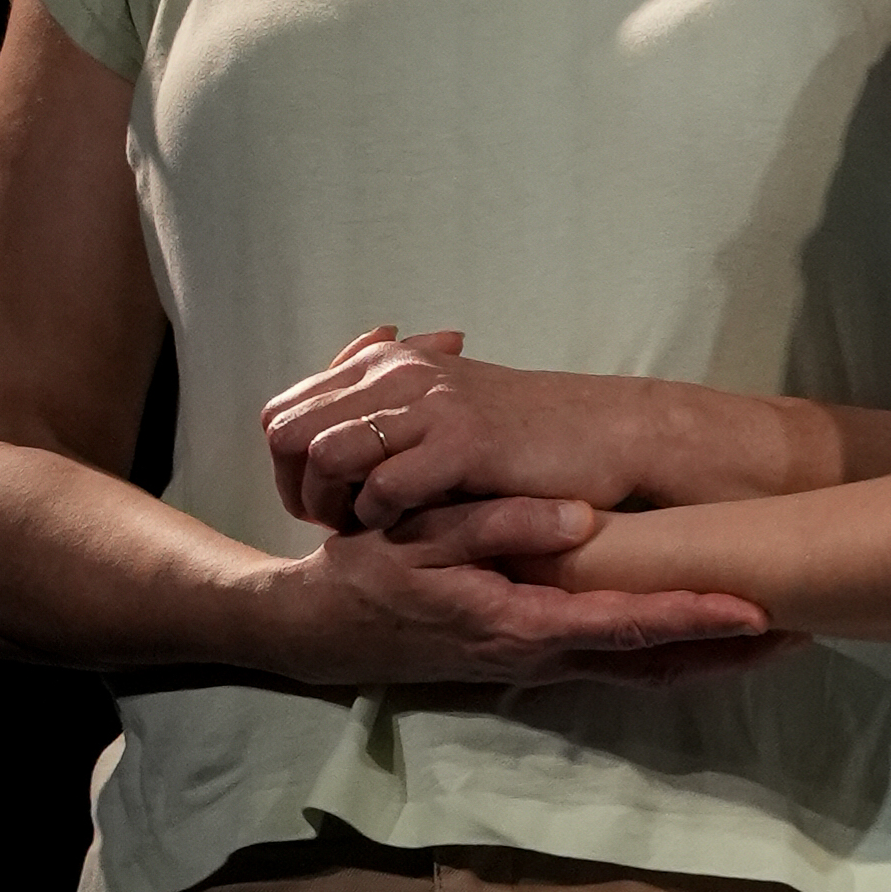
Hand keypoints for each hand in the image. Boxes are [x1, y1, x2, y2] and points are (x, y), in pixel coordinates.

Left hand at [263, 328, 653, 531]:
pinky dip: (381, 516)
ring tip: (365, 528)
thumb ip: (383, 415)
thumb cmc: (523, 437)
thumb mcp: (442, 410)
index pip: (284, 412)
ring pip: (325, 455)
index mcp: (385, 362)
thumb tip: (318, 448)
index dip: (287, 469)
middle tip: (336, 524)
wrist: (606, 433)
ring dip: (332, 505)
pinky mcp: (462, 441)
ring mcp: (429, 404)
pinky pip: (384, 484)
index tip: (323, 504)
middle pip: (287, 432)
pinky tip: (406, 527)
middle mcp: (397, 372)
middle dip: (296, 490)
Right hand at [389, 500, 793, 680]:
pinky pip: (621, 664)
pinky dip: (670, 652)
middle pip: (657, 663)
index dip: (697, 618)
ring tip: (778, 631)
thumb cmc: (366, 578)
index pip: (628, 624)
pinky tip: (705, 632)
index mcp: (524, 622)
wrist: (322, 634)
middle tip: (804, 628)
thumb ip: (499, 528)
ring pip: (646, 671)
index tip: (759, 612)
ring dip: (710, 657)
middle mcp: (546, 655)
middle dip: (730, 652)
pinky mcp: (538, 660)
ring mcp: (544, 665)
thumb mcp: (420, 541)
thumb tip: (580, 518)